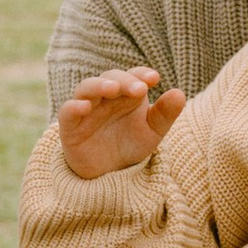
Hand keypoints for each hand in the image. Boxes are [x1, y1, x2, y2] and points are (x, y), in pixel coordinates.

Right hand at [55, 68, 185, 181]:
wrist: (110, 173)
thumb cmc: (130, 144)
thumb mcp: (152, 131)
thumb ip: (165, 114)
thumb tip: (180, 93)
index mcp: (125, 93)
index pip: (132, 75)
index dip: (141, 73)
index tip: (154, 78)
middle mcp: (104, 96)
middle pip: (110, 77)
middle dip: (124, 81)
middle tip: (139, 89)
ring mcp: (86, 108)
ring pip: (87, 87)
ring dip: (99, 85)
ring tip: (112, 88)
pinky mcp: (70, 125)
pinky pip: (68, 110)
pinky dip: (74, 106)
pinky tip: (85, 107)